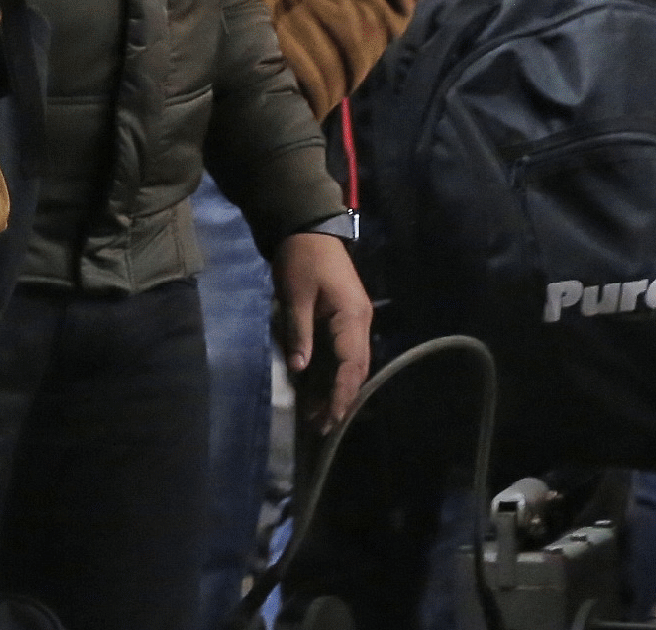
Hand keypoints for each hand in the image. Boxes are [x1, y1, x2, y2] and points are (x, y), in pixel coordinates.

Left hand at [272, 230, 373, 428]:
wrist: (309, 228)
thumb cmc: (302, 259)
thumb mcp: (295, 295)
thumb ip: (300, 333)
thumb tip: (300, 370)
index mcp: (352, 317)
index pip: (351, 365)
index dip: (341, 394)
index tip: (330, 419)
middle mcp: (360, 323)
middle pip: (356, 370)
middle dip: (341, 399)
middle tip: (321, 427)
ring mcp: (354, 321)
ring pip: (351, 364)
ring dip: (337, 390)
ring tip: (318, 417)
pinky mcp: (345, 319)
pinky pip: (342, 354)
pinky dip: (333, 374)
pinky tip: (318, 390)